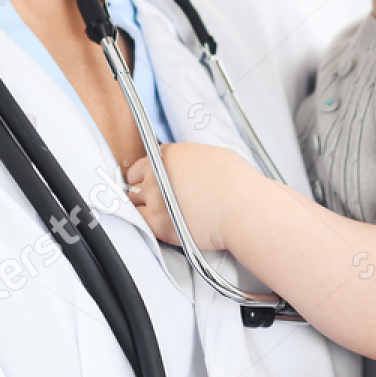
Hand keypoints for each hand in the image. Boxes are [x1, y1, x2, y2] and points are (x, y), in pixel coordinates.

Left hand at [126, 143, 248, 249]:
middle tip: (155, 196)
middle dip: (142, 186)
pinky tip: (158, 222)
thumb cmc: (236, 183)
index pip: (146, 160)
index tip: (154, 180)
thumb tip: (187, 167)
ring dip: (142, 204)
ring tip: (158, 210)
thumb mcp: (212, 156)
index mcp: (171, 154)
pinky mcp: (157, 222)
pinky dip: (145, 221)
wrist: (242, 207)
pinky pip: (139, 220)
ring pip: (133, 200)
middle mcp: (157, 173)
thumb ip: (190, 159)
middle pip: (134, 179)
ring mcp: (154, 197)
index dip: (150, 171)